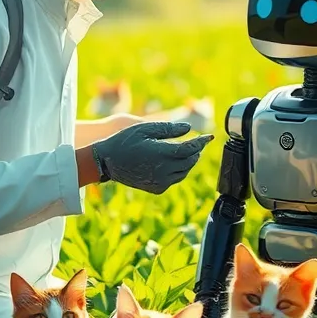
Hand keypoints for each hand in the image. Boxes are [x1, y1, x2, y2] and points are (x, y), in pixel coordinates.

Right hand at [90, 121, 212, 194]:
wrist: (107, 162)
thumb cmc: (124, 141)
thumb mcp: (145, 129)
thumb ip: (168, 129)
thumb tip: (189, 128)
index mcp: (161, 154)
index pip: (190, 149)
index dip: (200, 142)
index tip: (208, 136)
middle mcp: (163, 171)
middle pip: (190, 161)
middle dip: (196, 151)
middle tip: (197, 142)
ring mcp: (161, 182)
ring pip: (184, 172)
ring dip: (189, 161)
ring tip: (187, 151)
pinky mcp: (157, 188)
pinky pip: (175, 179)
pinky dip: (179, 170)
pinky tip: (174, 162)